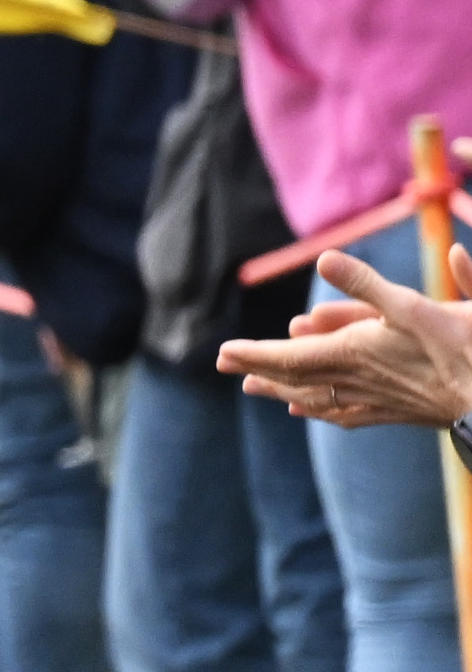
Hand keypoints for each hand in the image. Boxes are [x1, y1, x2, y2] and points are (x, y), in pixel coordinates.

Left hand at [226, 250, 471, 430]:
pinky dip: (319, 409)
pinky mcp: (394, 413)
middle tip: (225, 365)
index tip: (223, 353)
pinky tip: (307, 412)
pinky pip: (343, 414)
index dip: (254, 355)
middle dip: (258, 369)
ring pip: (315, 397)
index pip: (288, 356)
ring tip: (256, 388)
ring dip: (282, 389)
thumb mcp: (414, 304)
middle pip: (295, 376)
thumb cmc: (460, 346)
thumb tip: (324, 258)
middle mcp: (355, 380)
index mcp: (353, 353)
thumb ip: (366, 284)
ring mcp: (373, 400)